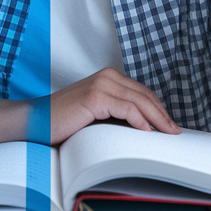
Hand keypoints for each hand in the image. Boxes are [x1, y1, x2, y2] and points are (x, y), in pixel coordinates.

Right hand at [49, 67, 180, 144]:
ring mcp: (100, 85)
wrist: (35, 122)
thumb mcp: (96, 115)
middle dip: (162, 114)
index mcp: (108, 78)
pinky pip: (126, 109)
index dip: (158, 108)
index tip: (169, 125)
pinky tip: (148, 132)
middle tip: (175, 131)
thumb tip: (144, 128)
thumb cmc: (63, 122)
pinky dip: (140, 120)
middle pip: (144, 95)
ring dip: (157, 118)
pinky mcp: (94, 97)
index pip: (142, 92)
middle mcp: (106, 77)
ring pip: (139, 101)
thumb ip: (116, 114)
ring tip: (168, 133)